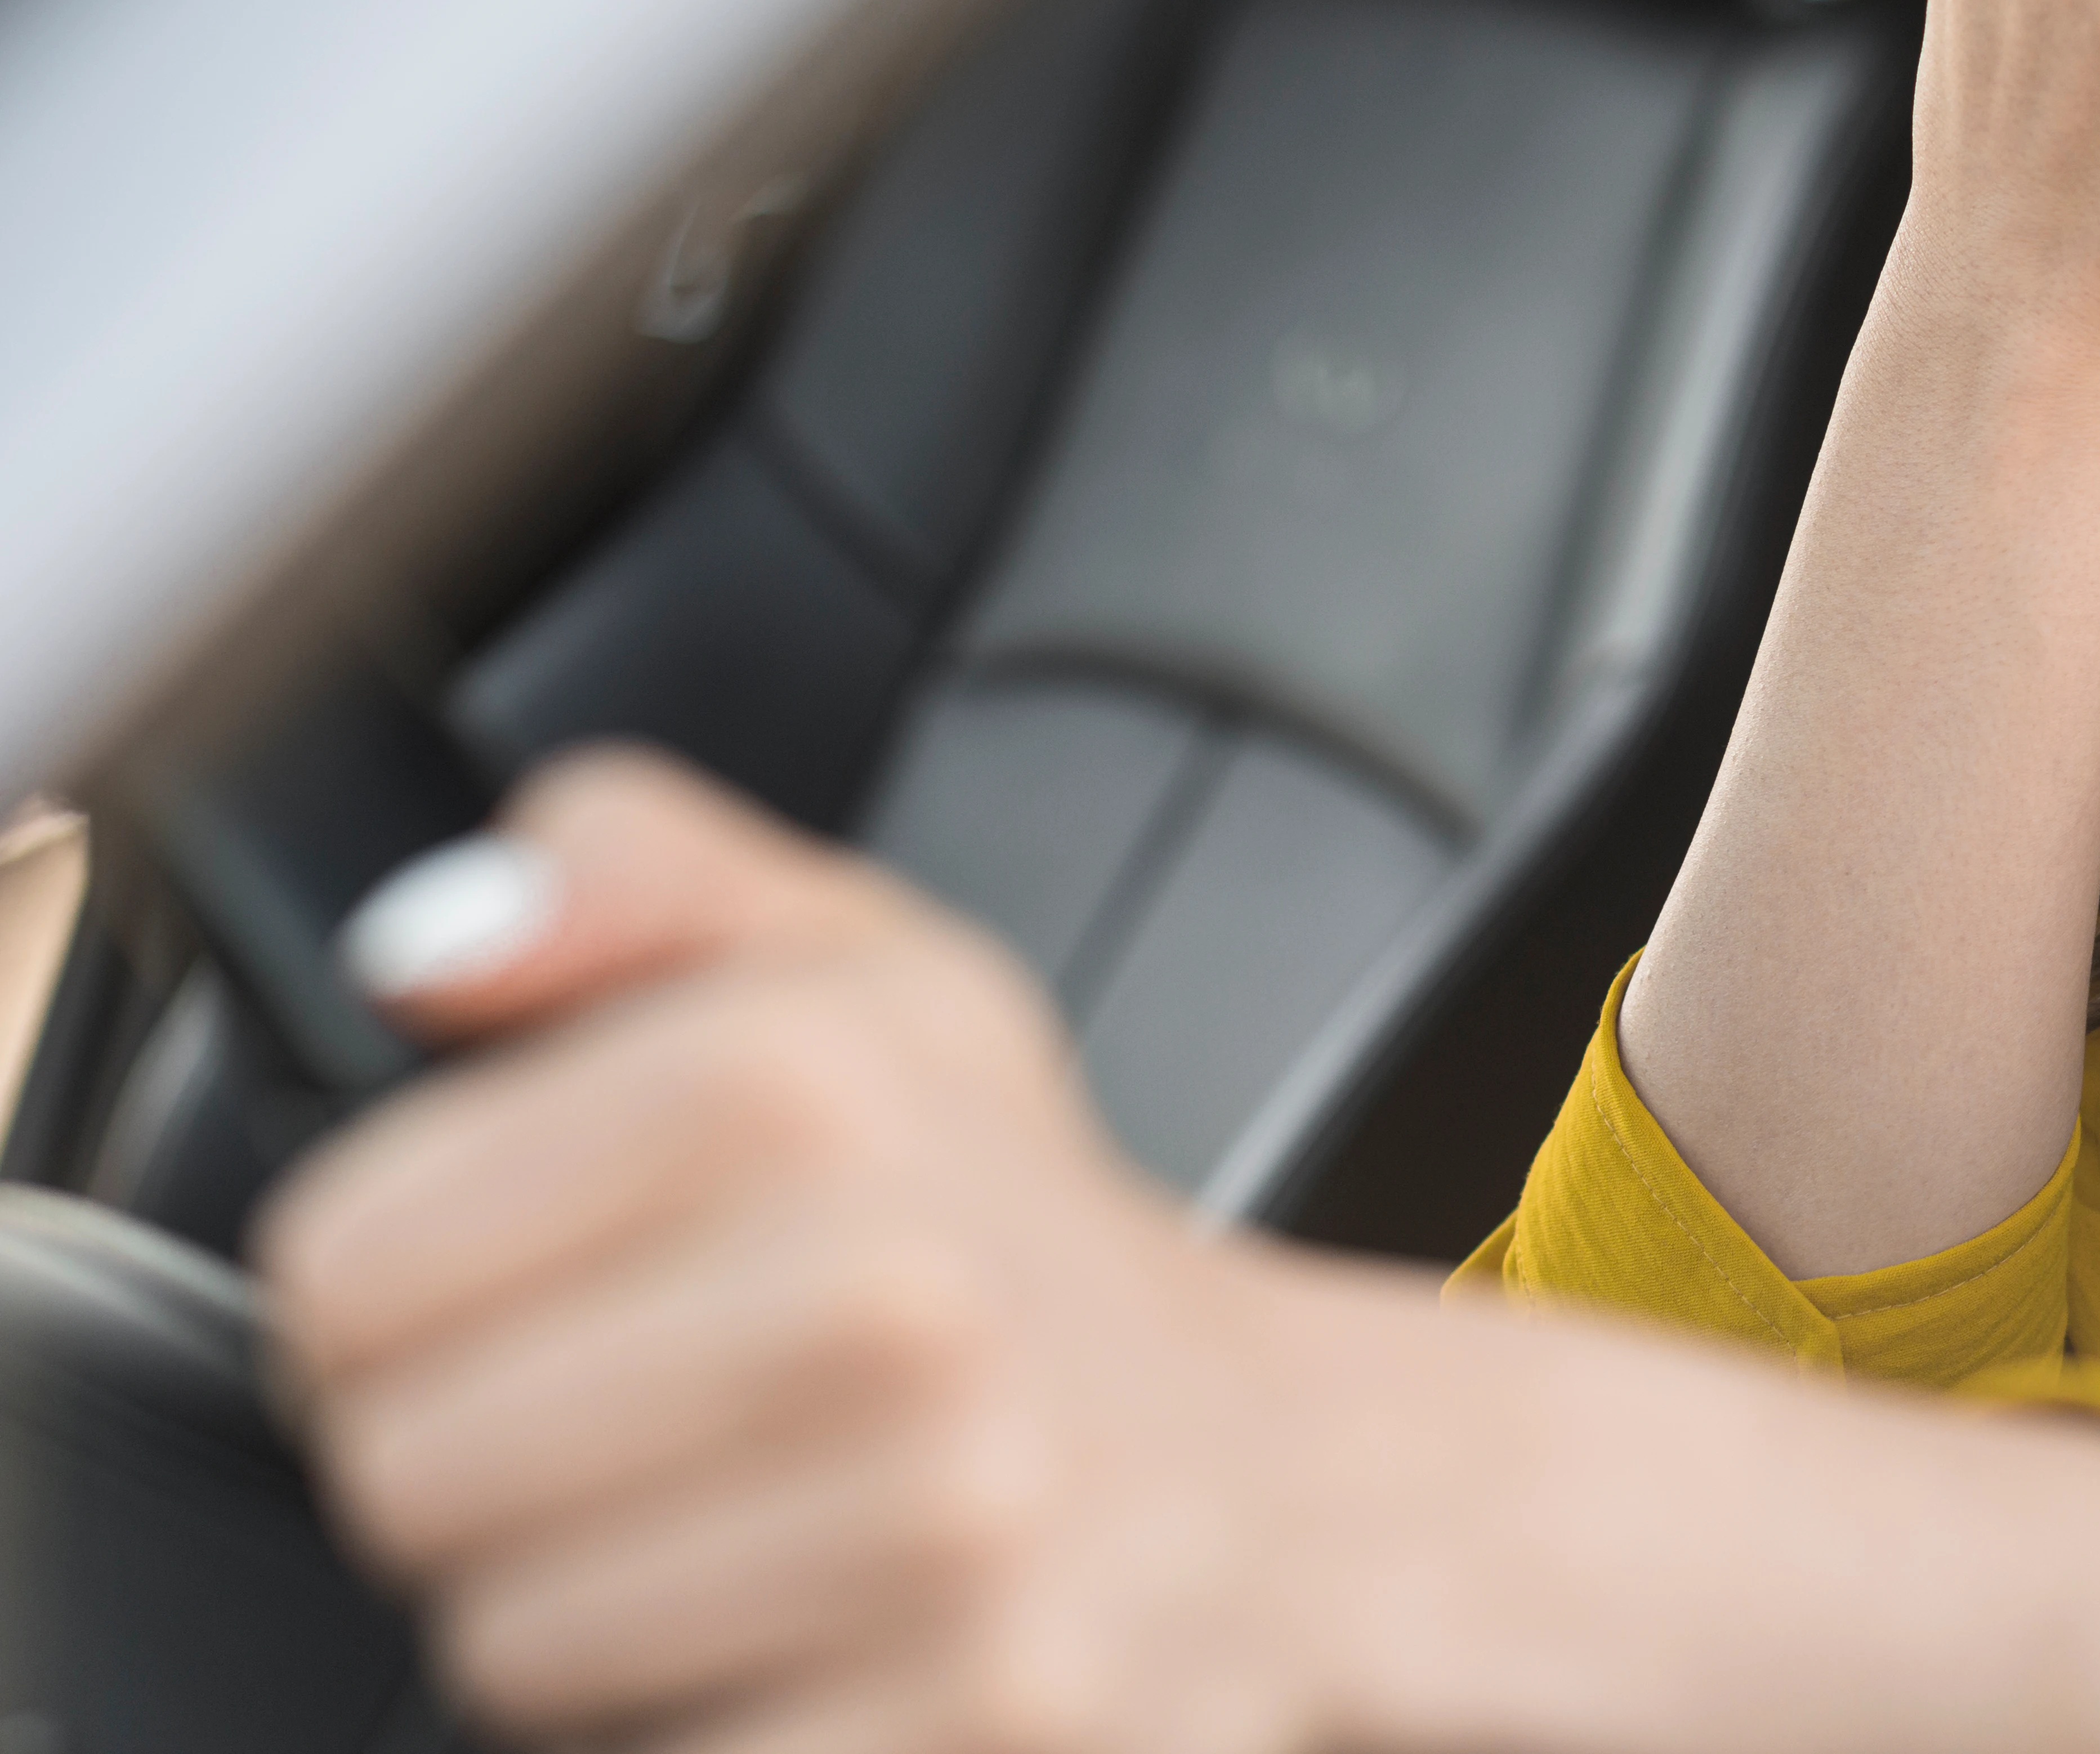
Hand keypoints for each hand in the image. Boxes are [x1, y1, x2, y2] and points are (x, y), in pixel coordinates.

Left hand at [259, 749, 2099, 1752]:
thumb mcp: (868, 979)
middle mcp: (887, 1288)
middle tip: (663, 1429)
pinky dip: (720, 1733)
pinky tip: (828, 1642)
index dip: (400, 1302)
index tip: (535, 1297)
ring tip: (755, 1534)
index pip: (341, 1269)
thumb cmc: (1036, 1238)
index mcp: (807, 1077)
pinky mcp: (976, 1718)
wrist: (1307, 1481)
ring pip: (515, 1648)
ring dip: (601, 1620)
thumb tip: (426, 945)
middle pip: (408, 1476)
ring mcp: (943, 1521)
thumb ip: (634, 882)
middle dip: (499, 1474)